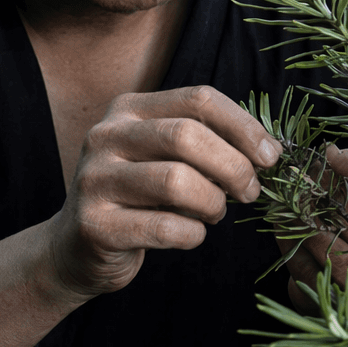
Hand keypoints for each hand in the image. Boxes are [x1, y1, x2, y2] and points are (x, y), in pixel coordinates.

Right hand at [42, 86, 281, 301]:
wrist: (77, 247)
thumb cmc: (140, 197)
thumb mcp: (166, 158)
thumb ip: (207, 143)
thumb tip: (267, 151)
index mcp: (129, 109)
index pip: (199, 99)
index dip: (244, 126)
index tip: (270, 156)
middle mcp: (106, 136)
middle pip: (188, 136)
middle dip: (234, 167)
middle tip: (250, 191)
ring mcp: (94, 179)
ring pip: (176, 182)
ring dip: (213, 203)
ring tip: (215, 213)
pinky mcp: (93, 225)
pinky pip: (164, 227)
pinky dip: (192, 235)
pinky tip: (191, 234)